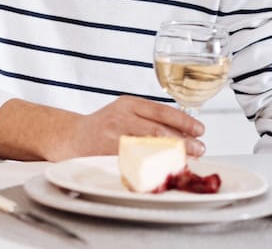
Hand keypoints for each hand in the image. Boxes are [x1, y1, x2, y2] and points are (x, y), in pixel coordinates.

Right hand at [62, 96, 204, 159]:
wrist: (72, 136)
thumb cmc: (104, 126)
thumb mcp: (124, 112)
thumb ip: (149, 118)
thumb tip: (185, 133)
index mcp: (128, 103)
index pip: (161, 111)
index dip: (184, 121)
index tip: (200, 130)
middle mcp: (120, 117)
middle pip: (158, 130)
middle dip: (184, 141)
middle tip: (200, 148)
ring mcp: (113, 135)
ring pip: (150, 146)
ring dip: (173, 154)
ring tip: (189, 159)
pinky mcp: (109, 153)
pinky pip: (138, 160)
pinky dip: (156, 165)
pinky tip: (167, 167)